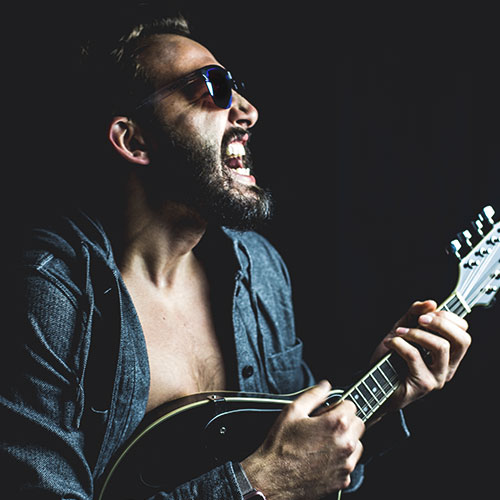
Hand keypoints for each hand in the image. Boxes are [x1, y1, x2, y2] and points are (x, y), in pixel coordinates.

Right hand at [241, 381, 364, 499]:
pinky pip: (349, 464)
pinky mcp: (342, 480)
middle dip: (345, 422)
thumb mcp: (292, 411)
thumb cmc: (280, 446)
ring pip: (357, 444)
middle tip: (326, 426)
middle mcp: (345, 444)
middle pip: (358, 424)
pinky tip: (322, 458)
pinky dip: (341, 459)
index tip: (327, 411)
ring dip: (346, 440)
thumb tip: (325, 386)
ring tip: (324, 442)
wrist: (273, 479)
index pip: (351, 406)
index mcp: (335, 424)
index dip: (337, 405)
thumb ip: (313, 395)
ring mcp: (345, 464)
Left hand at [371, 300, 470, 410]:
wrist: (373, 382)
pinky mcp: (423, 384)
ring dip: (417, 333)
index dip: (448, 318)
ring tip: (399, 332)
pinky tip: (390, 343)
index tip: (428, 313)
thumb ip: (414, 314)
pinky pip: (415, 356)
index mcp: (448, 355)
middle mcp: (448, 367)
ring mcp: (437, 377)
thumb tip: (431, 303)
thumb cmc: (390, 358)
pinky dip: (399, 343)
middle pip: (462, 340)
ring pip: (441, 346)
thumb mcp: (402, 330)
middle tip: (419, 320)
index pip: (463, 333)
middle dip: (440, 323)